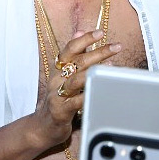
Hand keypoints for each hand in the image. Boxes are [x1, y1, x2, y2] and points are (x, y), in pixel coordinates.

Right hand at [33, 29, 122, 148]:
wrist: (42, 127)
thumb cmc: (58, 100)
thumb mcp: (63, 76)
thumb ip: (73, 56)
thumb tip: (80, 32)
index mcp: (58, 70)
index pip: (69, 49)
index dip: (84, 39)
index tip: (100, 32)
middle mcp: (56, 80)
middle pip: (77, 62)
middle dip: (98, 53)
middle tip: (116, 47)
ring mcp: (57, 96)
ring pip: (76, 80)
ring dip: (94, 72)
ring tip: (111, 66)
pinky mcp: (60, 112)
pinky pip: (76, 102)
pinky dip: (88, 95)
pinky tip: (100, 91)